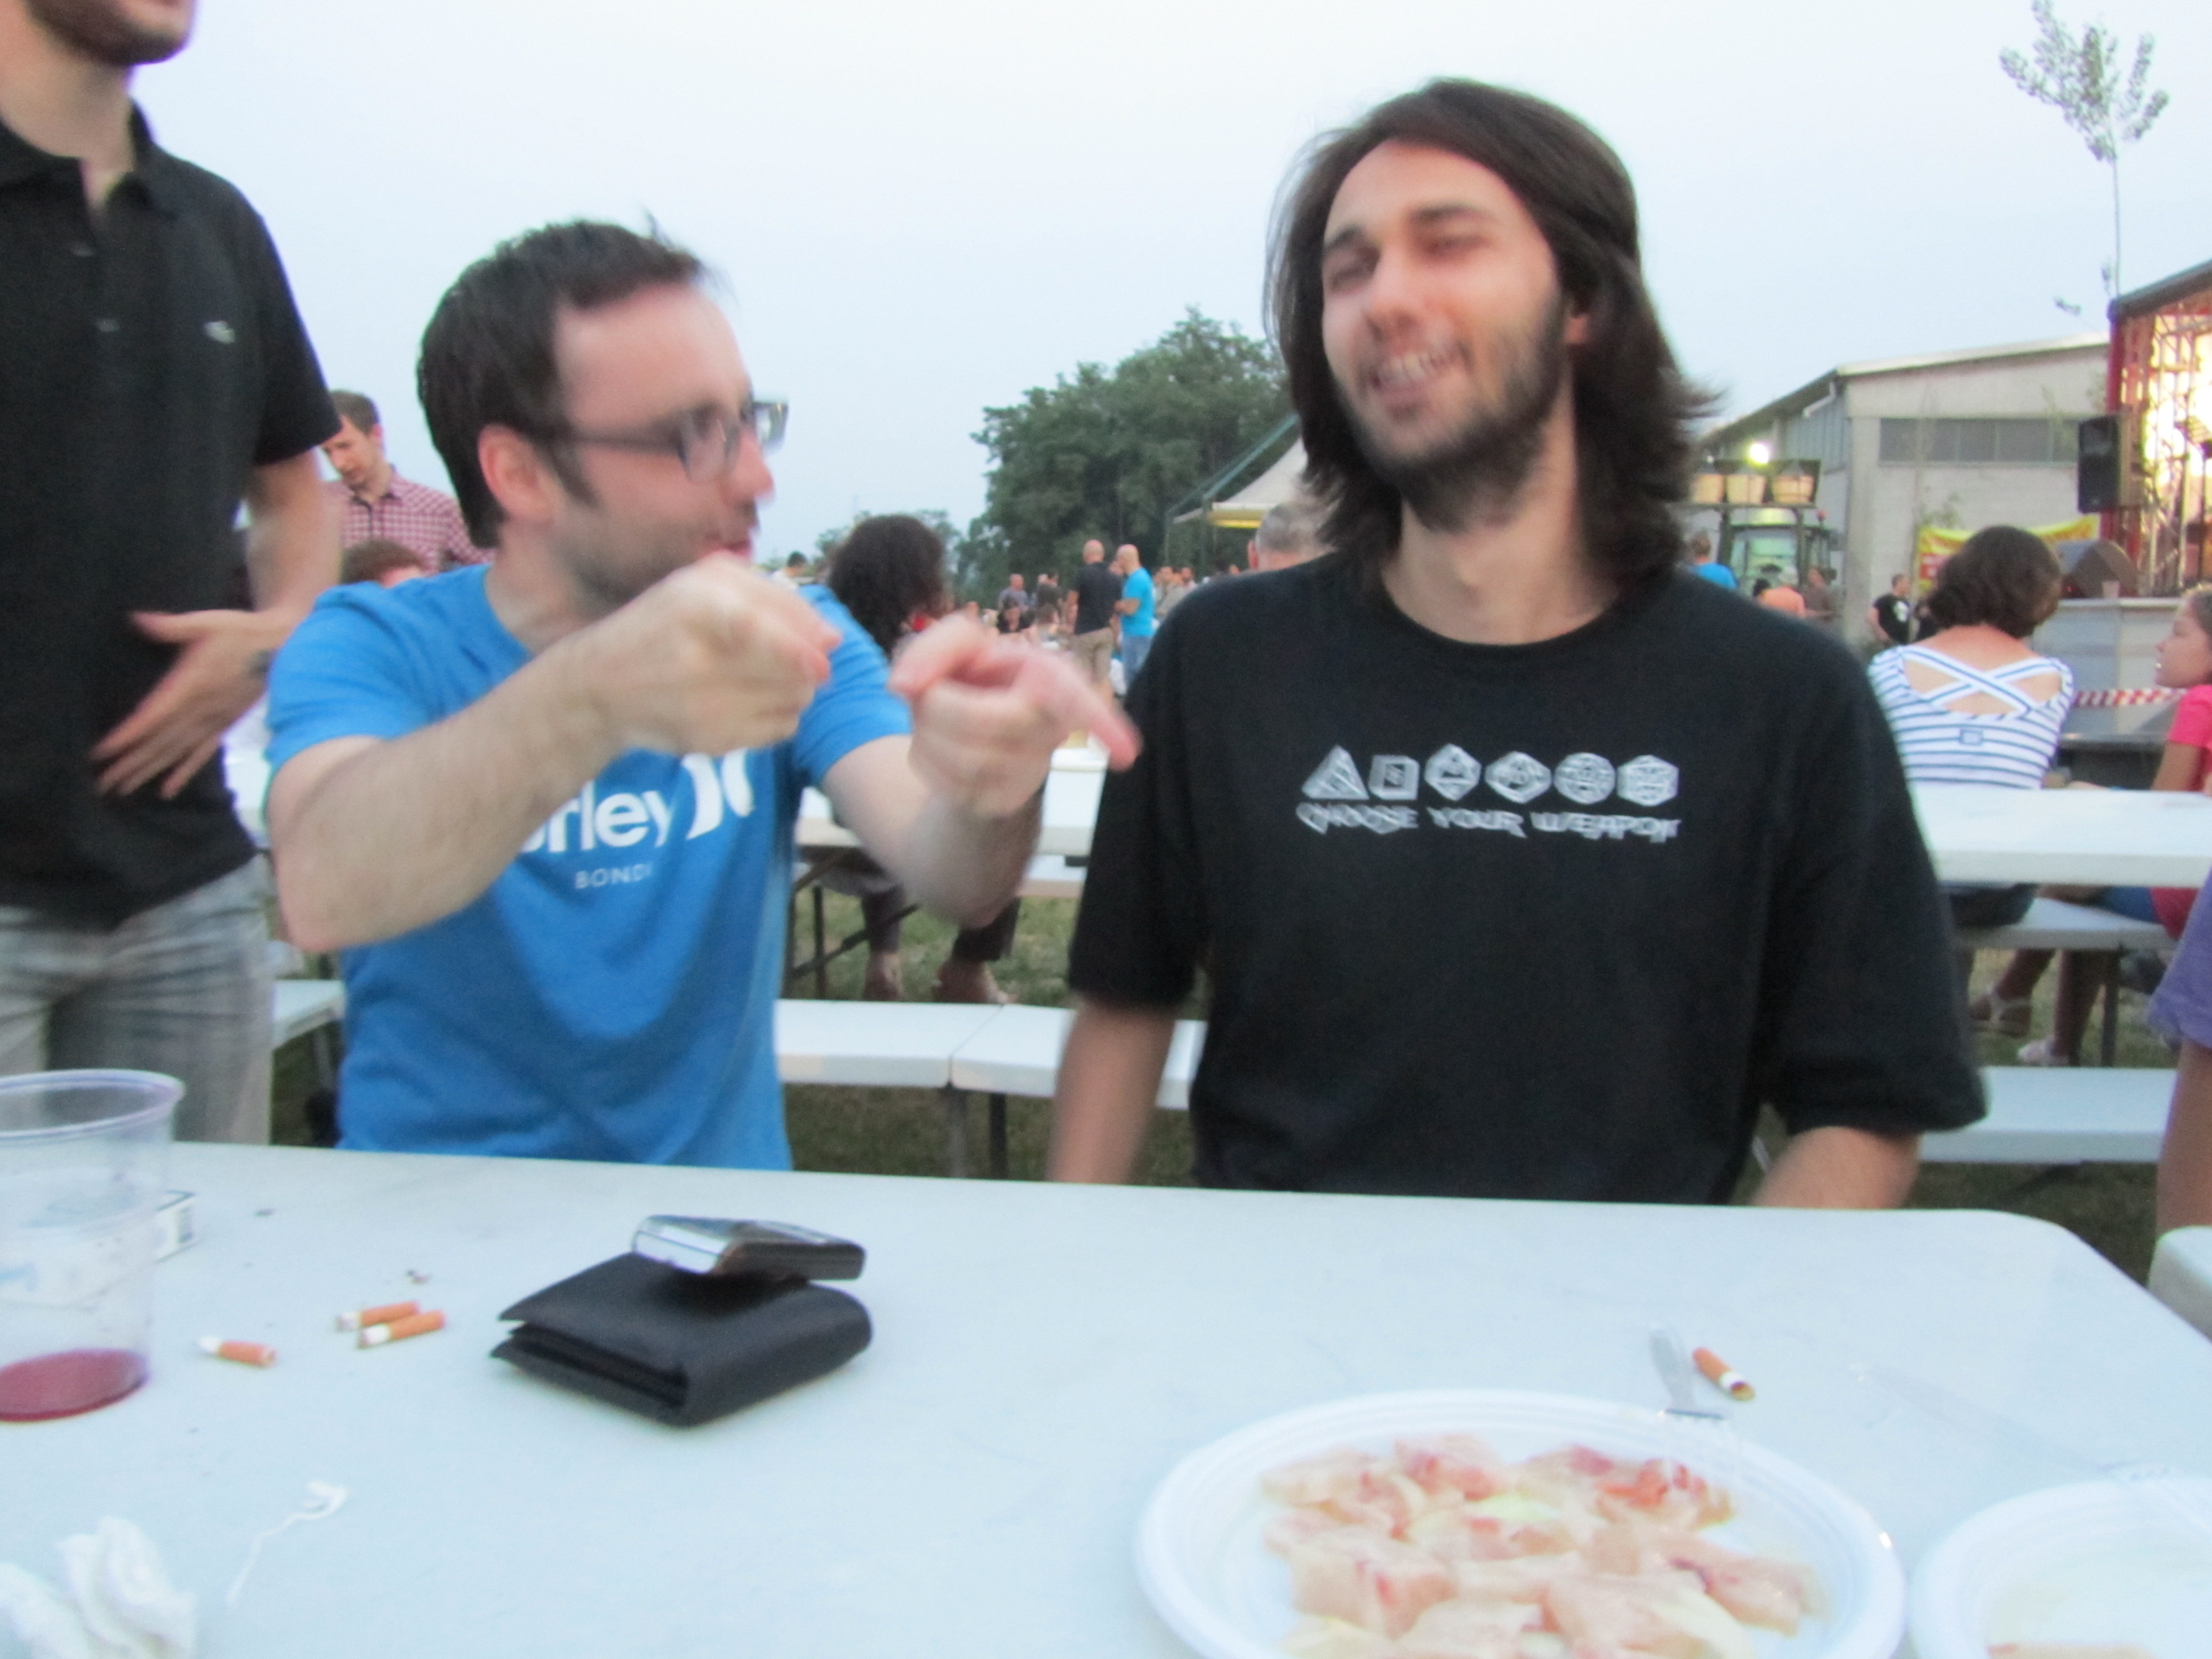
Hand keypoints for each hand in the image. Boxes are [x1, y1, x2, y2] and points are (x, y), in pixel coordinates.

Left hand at [92, 609, 290, 797]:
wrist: (284, 647)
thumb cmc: (242, 632)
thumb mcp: (206, 623)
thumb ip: (171, 626)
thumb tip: (136, 620)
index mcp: (192, 686)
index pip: (153, 716)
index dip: (128, 735)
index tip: (102, 752)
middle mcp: (200, 711)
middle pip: (159, 742)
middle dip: (130, 763)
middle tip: (102, 784)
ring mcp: (213, 722)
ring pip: (176, 752)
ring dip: (149, 771)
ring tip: (123, 789)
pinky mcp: (224, 726)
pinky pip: (201, 754)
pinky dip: (184, 772)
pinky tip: (167, 791)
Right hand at [562, 553, 841, 755]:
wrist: (600, 686)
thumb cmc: (663, 623)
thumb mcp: (705, 585)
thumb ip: (774, 599)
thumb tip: (831, 640)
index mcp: (693, 605)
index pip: (755, 628)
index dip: (796, 646)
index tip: (826, 655)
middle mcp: (695, 658)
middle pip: (789, 670)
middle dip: (806, 663)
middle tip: (795, 657)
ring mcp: (702, 706)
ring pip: (792, 701)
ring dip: (796, 687)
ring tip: (766, 675)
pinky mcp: (710, 741)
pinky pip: (779, 729)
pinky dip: (781, 714)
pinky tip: (751, 700)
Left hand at [888, 616, 1138, 817]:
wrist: (959, 737)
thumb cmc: (971, 681)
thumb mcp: (954, 647)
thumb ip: (932, 646)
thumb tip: (904, 685)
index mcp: (1051, 679)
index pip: (1080, 701)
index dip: (1104, 724)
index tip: (1128, 755)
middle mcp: (1050, 728)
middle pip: (980, 721)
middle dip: (937, 705)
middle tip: (934, 694)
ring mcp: (1028, 773)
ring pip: (960, 757)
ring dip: (927, 734)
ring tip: (938, 721)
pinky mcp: (1001, 805)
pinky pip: (947, 784)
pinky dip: (926, 761)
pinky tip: (941, 751)